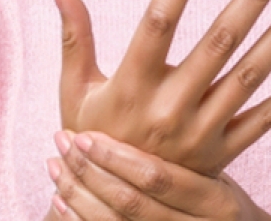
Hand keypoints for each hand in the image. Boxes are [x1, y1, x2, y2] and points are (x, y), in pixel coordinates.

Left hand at [46, 130, 270, 220]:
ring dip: (77, 195)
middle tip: (64, 140)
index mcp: (212, 199)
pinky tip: (58, 198)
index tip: (82, 134)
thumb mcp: (216, 162)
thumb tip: (170, 66)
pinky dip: (77, 218)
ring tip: (54, 164)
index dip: (116, 158)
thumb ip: (198, 126)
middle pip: (130, 202)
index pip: (157, 177)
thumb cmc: (213, 188)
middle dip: (89, 174)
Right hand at [51, 0, 270, 176]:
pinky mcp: (222, 154)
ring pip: (249, 76)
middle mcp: (169, 107)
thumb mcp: (75, 90)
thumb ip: (74, 36)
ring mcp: (200, 131)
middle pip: (218, 41)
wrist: (112, 210)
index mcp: (131, 84)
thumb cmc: (92, 137)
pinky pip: (264, 122)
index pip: (159, 20)